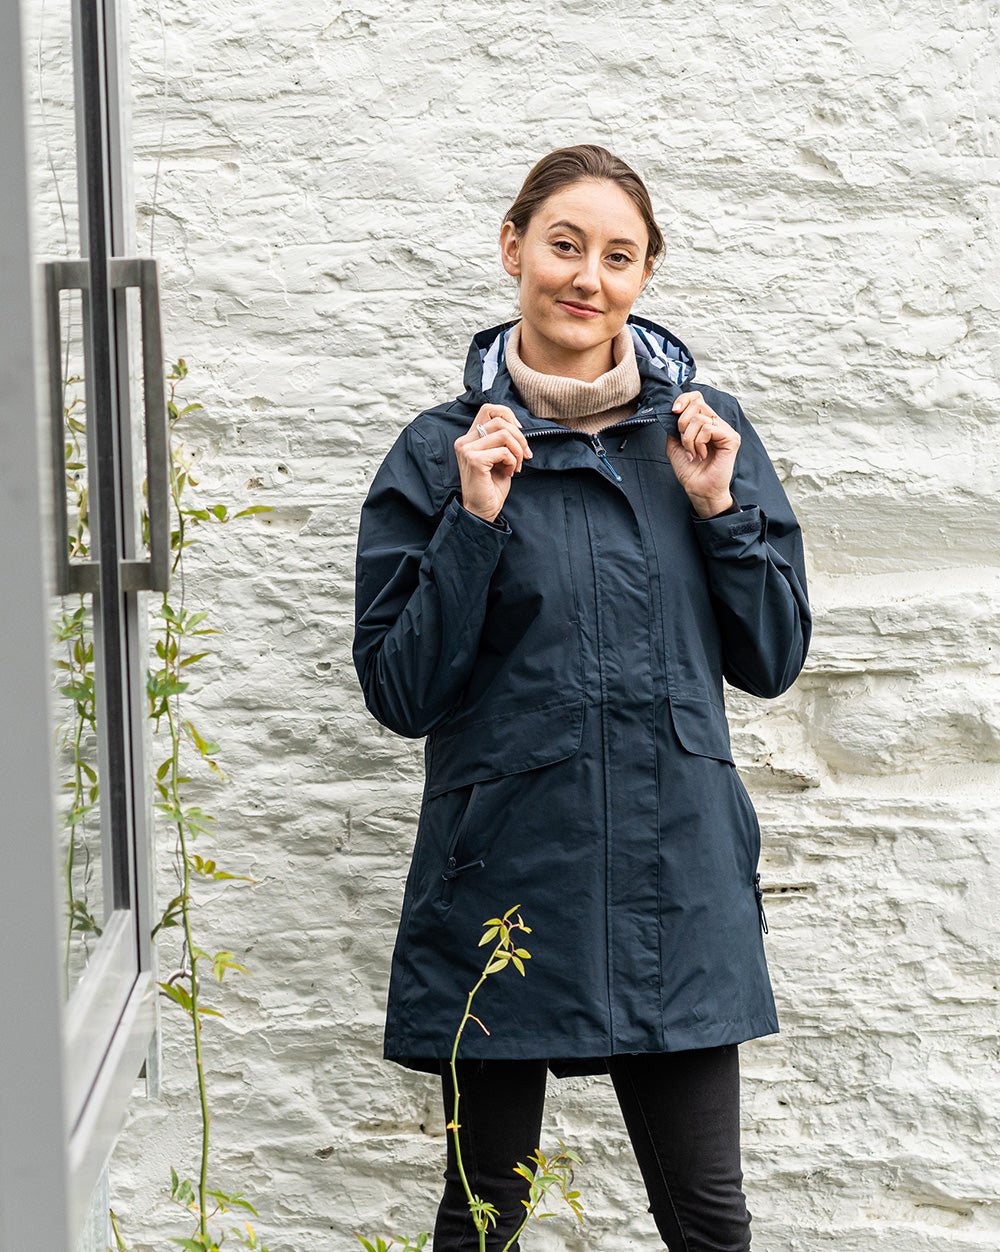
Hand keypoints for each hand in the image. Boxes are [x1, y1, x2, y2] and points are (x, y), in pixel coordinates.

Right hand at [454, 405, 531, 522]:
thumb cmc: (491, 486)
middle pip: (500, 421)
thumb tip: (518, 426)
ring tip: (516, 465)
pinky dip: (512, 461)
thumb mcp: (498, 457)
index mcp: (469, 437)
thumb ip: (502, 439)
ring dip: (518, 450)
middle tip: (524, 455)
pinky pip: (504, 451)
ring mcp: (467, 450)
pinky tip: (509, 473)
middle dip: (520, 437)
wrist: (482, 510)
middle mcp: (464, 441)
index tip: (519, 432)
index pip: (489, 409)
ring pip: (504, 434)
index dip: (508, 415)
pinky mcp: (474, 460)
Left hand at [665, 391, 739, 517]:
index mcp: (704, 423)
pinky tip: (701, 454)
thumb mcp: (674, 444)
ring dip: (688, 438)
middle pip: (698, 404)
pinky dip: (699, 442)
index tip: (673, 411)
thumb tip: (675, 411)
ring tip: (693, 452)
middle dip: (682, 423)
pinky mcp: (731, 438)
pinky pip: (708, 428)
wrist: (698, 489)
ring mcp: (725, 430)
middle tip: (683, 441)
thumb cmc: (689, 470)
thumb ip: (674, 426)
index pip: (697, 398)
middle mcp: (716, 424)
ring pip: (700, 417)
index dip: (684, 399)